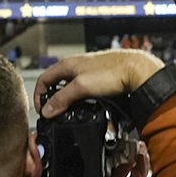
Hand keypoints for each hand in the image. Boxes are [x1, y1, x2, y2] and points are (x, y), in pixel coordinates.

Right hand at [35, 48, 167, 117]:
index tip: (41, 109)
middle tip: (55, 112)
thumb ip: (62, 98)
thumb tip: (47, 110)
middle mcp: (77, 65)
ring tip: (71, 110)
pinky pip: (84, 89)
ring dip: (68, 99)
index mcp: (68, 64)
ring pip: (71, 86)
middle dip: (54, 98)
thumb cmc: (113, 72)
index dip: (39, 95)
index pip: (44, 79)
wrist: (137, 71)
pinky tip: (87, 104)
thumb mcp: (81, 87)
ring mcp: (89, 71)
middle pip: (57, 83)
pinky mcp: (100, 78)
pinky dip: (81, 98)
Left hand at [56, 142, 150, 176]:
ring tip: (140, 149)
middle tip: (129, 143)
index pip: (109, 171)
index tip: (111, 145)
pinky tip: (139, 165)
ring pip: (135, 176)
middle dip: (128, 156)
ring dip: (138, 162)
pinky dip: (140, 175)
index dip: (112, 158)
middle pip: (125, 170)